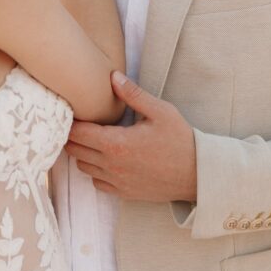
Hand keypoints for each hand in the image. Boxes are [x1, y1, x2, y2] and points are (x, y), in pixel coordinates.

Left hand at [64, 71, 197, 201]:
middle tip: (83, 123)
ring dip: (84, 153)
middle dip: (74, 136)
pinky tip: (108, 160)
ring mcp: (117, 181)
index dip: (73, 122)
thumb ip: (133, 94)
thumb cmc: (180, 140)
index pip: (77, 133)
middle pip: (74, 150)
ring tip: (95, 140)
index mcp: (116, 143)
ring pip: (83, 167)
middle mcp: (111, 165)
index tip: (77, 112)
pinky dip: (96, 171)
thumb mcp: (160, 111)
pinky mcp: (124, 193)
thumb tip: (112, 77)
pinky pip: (97, 183)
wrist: (198, 174)